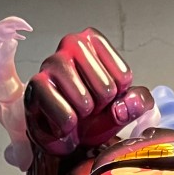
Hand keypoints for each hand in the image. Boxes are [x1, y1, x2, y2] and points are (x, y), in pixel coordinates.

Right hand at [24, 28, 152, 155]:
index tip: (104, 98)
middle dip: (100, 107)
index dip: (117, 97)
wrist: (62, 133)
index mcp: (95, 41)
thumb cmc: (90, 115)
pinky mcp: (36, 85)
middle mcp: (72, 43)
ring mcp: (52, 62)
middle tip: (88, 108)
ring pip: (84, 100)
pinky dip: (67, 126)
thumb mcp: (122, 108)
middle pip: (106, 88)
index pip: (123, 77)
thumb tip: (130, 102)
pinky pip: (65, 114)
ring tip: (74, 112)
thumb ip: (137, 103)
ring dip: (82, 116)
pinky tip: (61, 121)